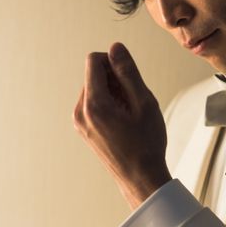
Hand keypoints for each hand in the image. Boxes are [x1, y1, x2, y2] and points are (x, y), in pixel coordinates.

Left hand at [73, 42, 171, 208]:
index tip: (130, 80)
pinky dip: (107, 105)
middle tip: (133, 102)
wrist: (140, 178)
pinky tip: (122, 122)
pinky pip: (93, 104)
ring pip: (94, 89)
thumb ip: (128, 72)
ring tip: (129, 114)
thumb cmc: (146, 145)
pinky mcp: (84, 129)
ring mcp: (79, 123)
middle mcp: (80, 113)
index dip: (114, 62)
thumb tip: (115, 48)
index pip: (94, 61)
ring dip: (112, 93)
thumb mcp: (144, 103)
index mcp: (93, 105)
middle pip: (93, 75)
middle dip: (113, 80)